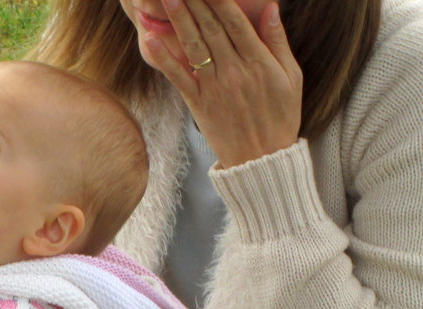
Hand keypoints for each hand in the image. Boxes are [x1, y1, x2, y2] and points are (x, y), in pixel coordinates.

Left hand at [143, 0, 302, 166]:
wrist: (262, 159)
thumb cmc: (280, 116)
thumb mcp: (291, 77)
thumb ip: (278, 41)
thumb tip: (271, 7)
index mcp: (259, 62)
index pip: (236, 21)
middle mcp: (235, 71)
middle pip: (212, 28)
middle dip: (197, 2)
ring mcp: (214, 87)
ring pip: (194, 46)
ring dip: (180, 20)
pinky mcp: (198, 103)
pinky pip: (178, 77)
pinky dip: (163, 59)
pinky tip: (150, 41)